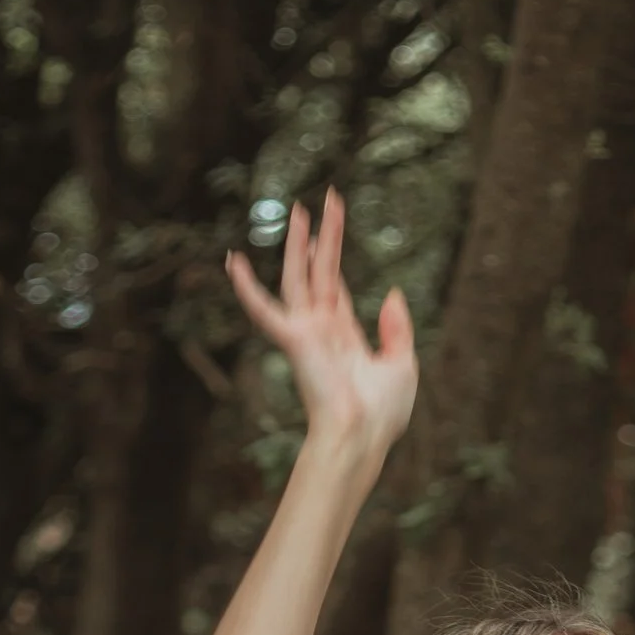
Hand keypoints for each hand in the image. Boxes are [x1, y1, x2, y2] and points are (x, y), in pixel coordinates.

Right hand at [225, 191, 416, 458]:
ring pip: (298, 278)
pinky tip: (232, 262)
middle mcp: (321, 331)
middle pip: (320, 272)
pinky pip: (263, 309)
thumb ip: (397, 329)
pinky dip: (246, 287)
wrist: (362, 435)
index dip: (333, 258)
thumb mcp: (402, 365)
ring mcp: (306, 334)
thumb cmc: (382, 414)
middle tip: (324, 199)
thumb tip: (393, 293)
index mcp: (344, 337)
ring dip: (297, 244)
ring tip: (299, 209)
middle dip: (322, 237)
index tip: (330, 228)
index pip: (336, 288)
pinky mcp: (293, 340)